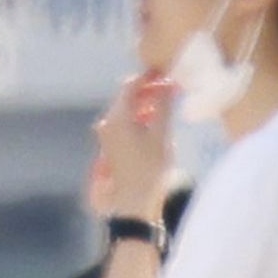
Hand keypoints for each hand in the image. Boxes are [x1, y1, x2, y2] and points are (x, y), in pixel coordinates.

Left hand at [87, 71, 177, 222]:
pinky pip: (125, 124)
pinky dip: (139, 119)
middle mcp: (107, 123)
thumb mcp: (161, 135)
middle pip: (127, 98)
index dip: (148, 77)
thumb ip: (163, 106)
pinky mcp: (111, 147)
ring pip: (126, 111)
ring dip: (145, 106)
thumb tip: (168, 83)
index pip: (131, 85)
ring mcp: (107, 136)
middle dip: (148, 91)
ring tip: (166, 107)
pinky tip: (155, 124)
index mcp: (118, 117)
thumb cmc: (150, 169)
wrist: (134, 203)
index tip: (166, 73)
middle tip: (170, 89)